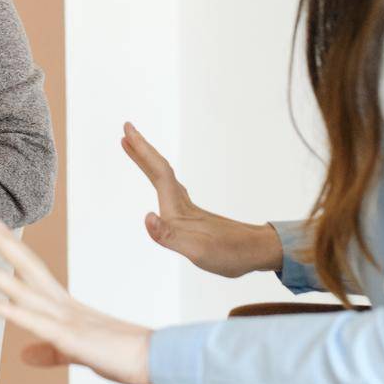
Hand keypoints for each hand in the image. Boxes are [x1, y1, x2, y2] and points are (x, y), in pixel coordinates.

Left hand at [0, 213, 151, 383]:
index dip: (11, 247)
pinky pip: (35, 323)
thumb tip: (23, 355)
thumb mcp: (74, 353)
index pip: (32, 269)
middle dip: (1, 242)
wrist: (155, 359)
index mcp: (63, 305)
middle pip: (26, 266)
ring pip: (23, 291)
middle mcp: (61, 304)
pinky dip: (10, 311)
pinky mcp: (70, 338)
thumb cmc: (120, 354)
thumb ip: (48, 352)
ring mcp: (65, 319)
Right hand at [121, 121, 281, 276]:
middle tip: (127, 129)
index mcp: (179, 209)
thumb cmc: (230, 254)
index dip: (141, 152)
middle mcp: (183, 204)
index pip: (158, 172)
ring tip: (134, 150)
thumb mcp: (197, 251)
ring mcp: (189, 210)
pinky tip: (160, 184)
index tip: (126, 132)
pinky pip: (169, 190)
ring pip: (164, 177)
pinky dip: (158, 178)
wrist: (257, 252)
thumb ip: (169, 235)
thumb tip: (147, 217)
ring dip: (148, 162)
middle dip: (142, 149)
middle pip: (159, 169)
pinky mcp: (193, 218)